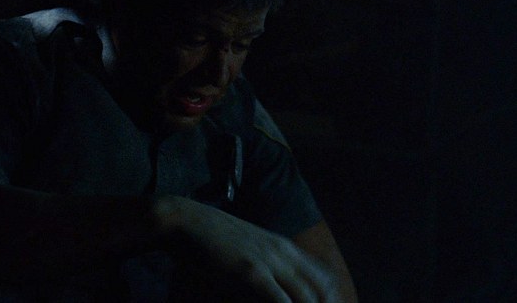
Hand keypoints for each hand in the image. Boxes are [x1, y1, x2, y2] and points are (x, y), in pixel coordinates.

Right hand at [154, 195, 341, 302]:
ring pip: (306, 297)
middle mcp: (284, 252)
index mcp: (285, 247)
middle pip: (321, 289)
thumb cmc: (213, 239)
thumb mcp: (249, 248)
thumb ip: (266, 265)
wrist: (186, 221)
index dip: (330, 300)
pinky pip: (280, 300)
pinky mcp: (251, 271)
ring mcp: (269, 260)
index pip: (324, 277)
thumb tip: (275, 286)